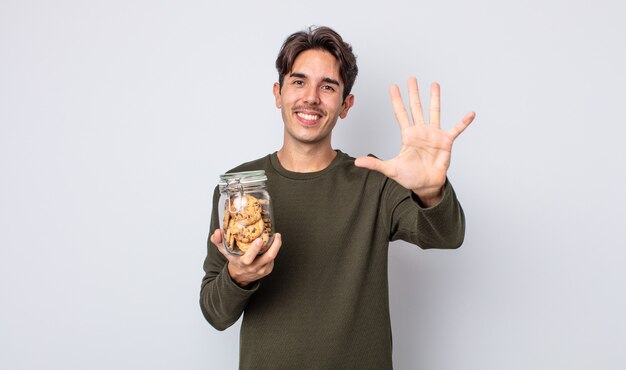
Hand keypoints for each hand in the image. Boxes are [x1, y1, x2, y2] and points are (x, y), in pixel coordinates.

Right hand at [210, 229, 281, 286]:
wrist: (239, 276)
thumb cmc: (233, 260)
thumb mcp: (224, 251)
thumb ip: (218, 241)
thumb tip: (217, 231)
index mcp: (243, 263)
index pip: (249, 258)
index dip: (254, 249)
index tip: (259, 239)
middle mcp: (254, 267)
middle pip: (268, 257)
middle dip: (274, 245)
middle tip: (276, 235)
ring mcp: (262, 270)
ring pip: (272, 257)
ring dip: (276, 246)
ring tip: (277, 236)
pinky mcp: (268, 269)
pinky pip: (273, 259)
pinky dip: (274, 250)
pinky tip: (273, 243)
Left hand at [354, 77, 474, 206]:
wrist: (425, 185)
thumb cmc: (409, 177)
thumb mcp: (390, 169)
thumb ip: (374, 164)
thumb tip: (357, 162)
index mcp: (408, 135)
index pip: (400, 113)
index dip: (396, 100)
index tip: (393, 86)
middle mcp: (421, 131)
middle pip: (416, 107)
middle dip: (413, 93)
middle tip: (411, 78)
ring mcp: (434, 135)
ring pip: (434, 112)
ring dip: (435, 98)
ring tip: (435, 84)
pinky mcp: (446, 142)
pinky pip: (456, 129)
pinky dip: (463, 122)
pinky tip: (471, 114)